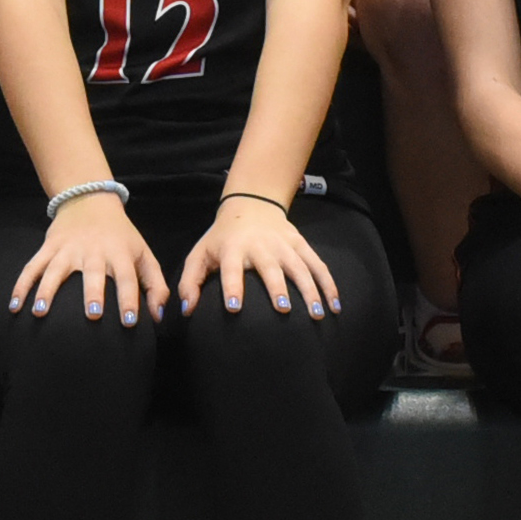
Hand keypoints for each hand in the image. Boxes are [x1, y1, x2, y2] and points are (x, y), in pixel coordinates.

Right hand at [9, 193, 169, 328]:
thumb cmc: (121, 237)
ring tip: (39, 312)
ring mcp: (68, 248)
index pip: (127, 277)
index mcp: (119, 253)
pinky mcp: (49, 247)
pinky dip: (22, 285)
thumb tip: (157, 317)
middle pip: (92, 273)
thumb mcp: (144, 254)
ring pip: (55, 270)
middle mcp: (94, 250)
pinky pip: (32, 267)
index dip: (130, 299)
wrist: (91, 200)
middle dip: (92, 293)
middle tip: (92, 315)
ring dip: (47, 290)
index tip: (130, 323)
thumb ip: (155, 285)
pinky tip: (14, 306)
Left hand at [178, 195, 340, 318]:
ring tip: (317, 315)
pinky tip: (335, 305)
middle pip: (271, 267)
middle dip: (278, 288)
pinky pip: (317, 265)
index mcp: (232, 248)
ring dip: (310, 290)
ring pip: (300, 267)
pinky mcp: (301, 244)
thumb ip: (190, 282)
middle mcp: (260, 245)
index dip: (232, 287)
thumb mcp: (200, 254)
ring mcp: (284, 244)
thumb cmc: (221, 239)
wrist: (250, 205)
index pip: (230, 268)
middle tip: (283, 310)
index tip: (235, 308)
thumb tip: (185, 311)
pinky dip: (328, 284)